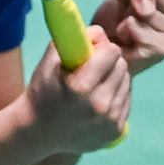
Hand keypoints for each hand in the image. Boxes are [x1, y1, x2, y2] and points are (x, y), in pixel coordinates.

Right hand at [22, 25, 128, 153]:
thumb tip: (100, 32)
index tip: (91, 52)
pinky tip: (97, 100)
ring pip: (126, 82)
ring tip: (94, 85)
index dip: (101, 48)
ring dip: (113, 78)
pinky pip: (126, 100)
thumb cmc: (42, 92)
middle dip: (109, 62)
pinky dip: (115, 95)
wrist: (36, 132)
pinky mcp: (115, 130)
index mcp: (81, 87)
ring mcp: (109, 121)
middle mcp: (99, 106)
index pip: (112, 52)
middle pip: (122, 66)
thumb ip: (73, 39)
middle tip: (93, 69)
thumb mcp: (49, 61)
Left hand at [91, 0, 163, 73]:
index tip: (137, 3)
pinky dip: (123, 29)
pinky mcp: (160, 52)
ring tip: (129, 32)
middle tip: (132, 20)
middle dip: (135, 3)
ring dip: (128, 18)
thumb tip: (148, 11)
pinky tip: (126, 41)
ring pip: (148, 11)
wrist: (103, 48)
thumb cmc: (116, 18)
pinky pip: (136, 27)